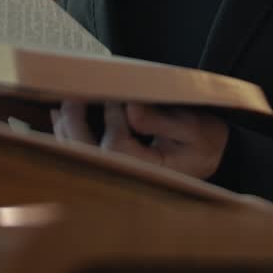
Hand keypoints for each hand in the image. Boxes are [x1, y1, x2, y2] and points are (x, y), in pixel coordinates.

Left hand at [50, 101, 228, 179]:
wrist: (212, 156)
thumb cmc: (204, 141)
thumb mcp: (192, 127)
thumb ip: (161, 120)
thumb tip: (130, 109)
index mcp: (150, 169)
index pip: (116, 146)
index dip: (111, 119)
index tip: (116, 97)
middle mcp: (131, 176)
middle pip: (89, 155)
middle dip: (75, 125)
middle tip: (71, 99)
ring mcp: (121, 174)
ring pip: (82, 157)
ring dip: (67, 131)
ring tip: (61, 106)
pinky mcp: (116, 167)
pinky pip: (83, 156)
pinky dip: (68, 137)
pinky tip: (60, 118)